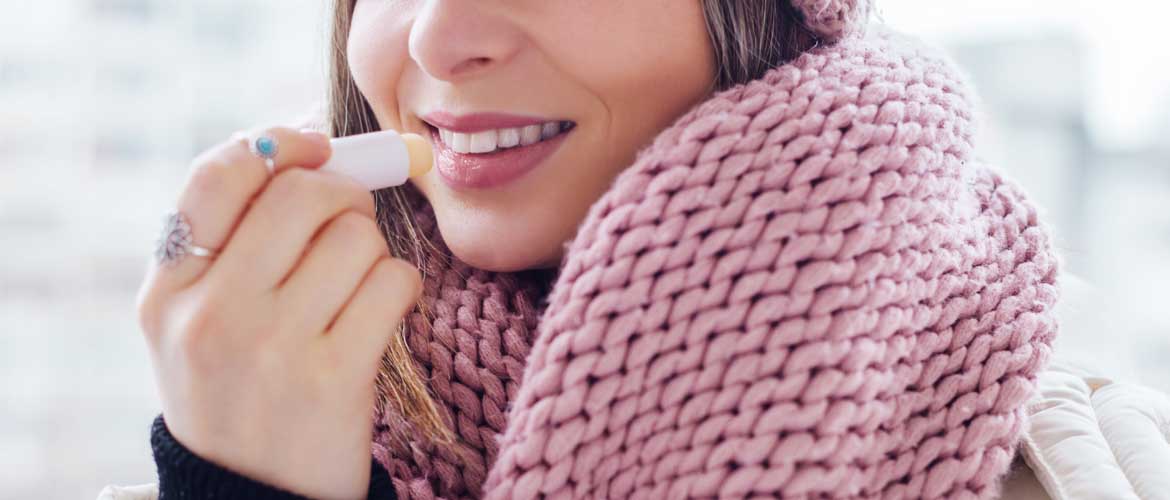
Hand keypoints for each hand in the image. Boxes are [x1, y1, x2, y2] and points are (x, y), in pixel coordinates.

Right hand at [135, 127, 421, 499]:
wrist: (255, 495)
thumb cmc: (240, 388)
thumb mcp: (199, 318)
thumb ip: (235, 238)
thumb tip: (315, 143)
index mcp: (167, 291)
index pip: (219, 176)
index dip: (279, 144)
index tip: (315, 147)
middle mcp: (211, 314)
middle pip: (302, 195)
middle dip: (344, 193)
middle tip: (349, 221)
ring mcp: (272, 347)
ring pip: (355, 237)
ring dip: (372, 252)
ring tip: (355, 289)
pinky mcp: (332, 378)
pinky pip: (393, 283)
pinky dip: (400, 288)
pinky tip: (379, 315)